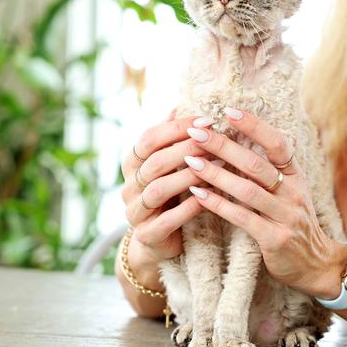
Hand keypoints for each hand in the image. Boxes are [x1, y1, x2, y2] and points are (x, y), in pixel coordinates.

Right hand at [121, 111, 214, 265]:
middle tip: (214, 141)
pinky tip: (208, 197)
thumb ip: (170, 139)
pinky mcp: (147, 235)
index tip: (207, 120)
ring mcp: (135, 212)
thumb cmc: (169, 194)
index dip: (177, 128)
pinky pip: (167, 220)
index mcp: (132, 163)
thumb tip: (178, 106)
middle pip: (154, 162)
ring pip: (158, 189)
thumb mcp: (167, 165)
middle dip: (186, 149)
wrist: (157, 240)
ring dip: (189, 176)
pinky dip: (188, 208)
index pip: (148, 138)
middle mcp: (129, 186)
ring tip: (217, 167)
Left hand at [183, 107, 346, 298]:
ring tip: (191, 161)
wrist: (315, 263)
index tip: (228, 111)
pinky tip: (198, 194)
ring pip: (247, 190)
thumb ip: (269, 169)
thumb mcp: (289, 190)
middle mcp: (293, 192)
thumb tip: (239, 138)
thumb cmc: (293, 221)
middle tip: (197, 133)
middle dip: (224, 146)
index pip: (277, 143)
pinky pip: (242, 218)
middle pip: (256, 164)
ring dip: (216, 174)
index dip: (254, 126)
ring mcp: (286, 216)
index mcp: (295, 176)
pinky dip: (218, 205)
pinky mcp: (275, 239)